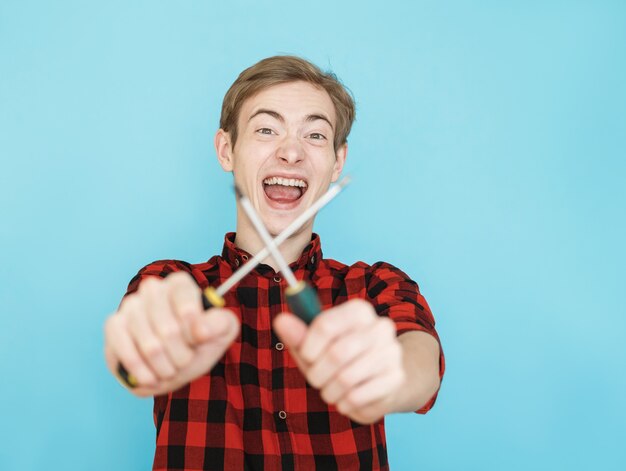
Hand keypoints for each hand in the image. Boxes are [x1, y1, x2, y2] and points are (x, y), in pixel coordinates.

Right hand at [104, 272, 239, 396]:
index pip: (185, 300)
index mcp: (179, 284)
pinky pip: (126, 352)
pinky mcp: (113, 325)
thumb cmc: (198, 342)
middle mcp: (152, 289)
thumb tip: (201, 329)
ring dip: (165, 367)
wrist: (174, 363)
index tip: (200, 339)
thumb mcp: (221, 332)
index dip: (193, 326)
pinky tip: (151, 377)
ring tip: (170, 369)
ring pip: (150, 346)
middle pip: (169, 329)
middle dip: (182, 355)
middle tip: (184, 359)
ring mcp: (130, 306)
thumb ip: (220, 324)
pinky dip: (142, 371)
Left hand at [273, 299, 405, 423]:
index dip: (308, 347)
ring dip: (329, 391)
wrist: (380, 382)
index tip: (306, 356)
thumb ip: (298, 334)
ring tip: (331, 390)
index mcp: (359, 311)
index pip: (325, 325)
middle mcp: (380, 326)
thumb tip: (281, 320)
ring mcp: (392, 352)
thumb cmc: (340, 361)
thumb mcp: (315, 347)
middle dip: (317, 373)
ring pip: (346, 378)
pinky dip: (344, 403)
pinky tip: (347, 398)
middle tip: (316, 379)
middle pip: (337, 353)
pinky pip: (358, 396)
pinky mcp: (396, 378)